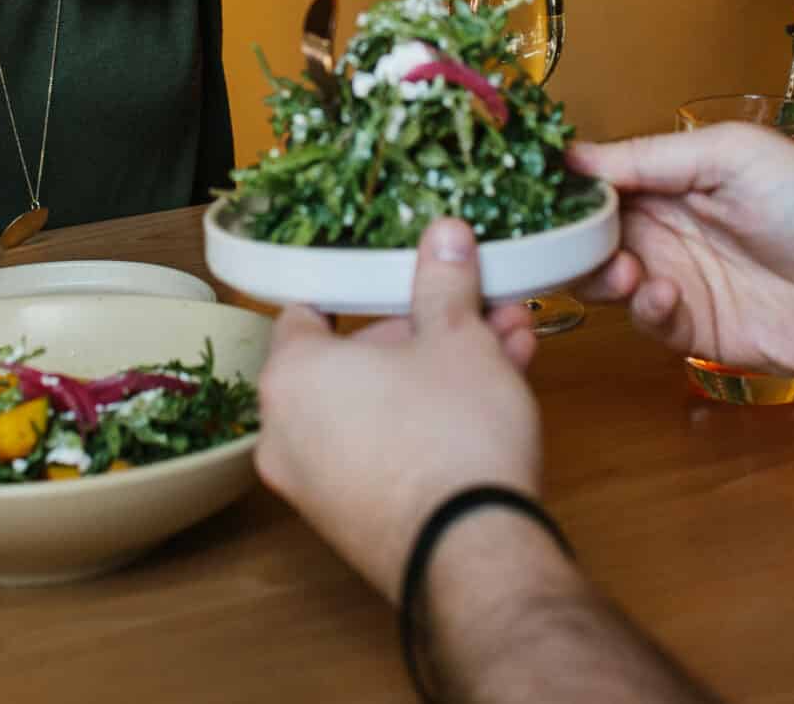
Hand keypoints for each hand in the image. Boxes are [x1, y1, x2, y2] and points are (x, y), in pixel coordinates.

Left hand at [255, 219, 543, 599]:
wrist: (474, 554)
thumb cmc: (452, 438)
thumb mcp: (458, 338)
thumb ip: (444, 283)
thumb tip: (445, 238)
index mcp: (291, 376)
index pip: (309, 313)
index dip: (361, 291)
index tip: (401, 281)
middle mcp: (286, 434)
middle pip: (355, 362)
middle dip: (425, 333)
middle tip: (476, 315)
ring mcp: (316, 486)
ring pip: (380, 407)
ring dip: (440, 375)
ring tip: (507, 350)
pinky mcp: (353, 522)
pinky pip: (385, 453)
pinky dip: (427, 426)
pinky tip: (494, 401)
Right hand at [570, 124, 793, 377]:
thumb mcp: (732, 156)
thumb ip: (651, 157)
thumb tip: (572, 155)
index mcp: (671, 178)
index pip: (598, 181)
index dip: (564, 188)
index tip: (531, 195)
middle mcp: (666, 228)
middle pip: (588, 235)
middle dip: (570, 240)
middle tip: (568, 244)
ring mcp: (678, 279)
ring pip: (604, 281)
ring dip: (600, 276)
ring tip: (624, 271)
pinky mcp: (694, 329)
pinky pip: (645, 322)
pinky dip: (644, 309)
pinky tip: (665, 294)